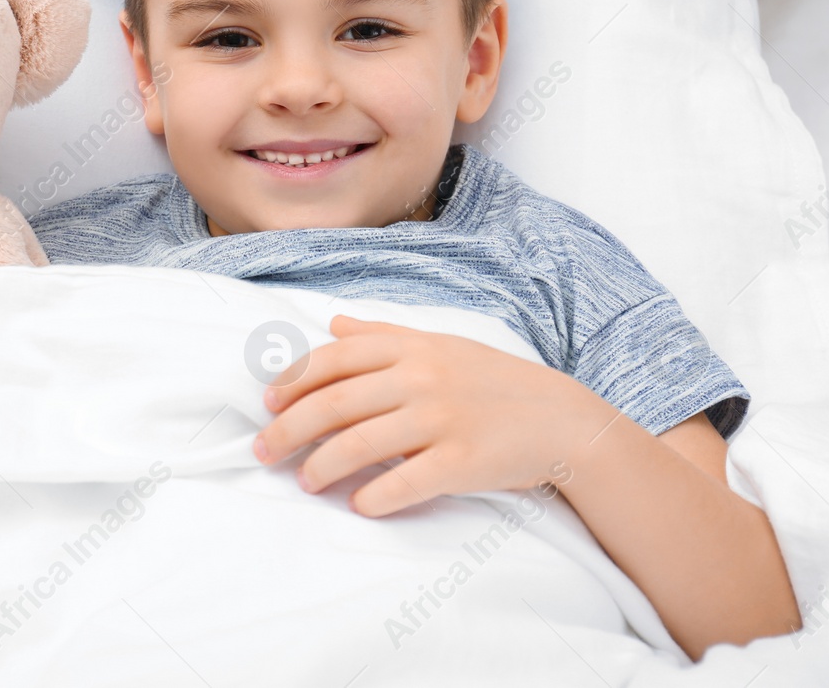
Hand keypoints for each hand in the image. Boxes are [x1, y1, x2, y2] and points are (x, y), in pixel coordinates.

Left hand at [254, 315, 604, 515]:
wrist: (563, 420)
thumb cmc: (493, 382)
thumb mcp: (440, 344)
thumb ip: (384, 334)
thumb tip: (334, 323)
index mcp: (411, 346)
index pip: (334, 359)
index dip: (293, 381)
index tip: (268, 403)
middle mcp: (422, 377)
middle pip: (335, 402)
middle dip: (290, 429)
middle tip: (265, 452)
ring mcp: (442, 418)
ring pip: (360, 443)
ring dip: (322, 466)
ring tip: (305, 481)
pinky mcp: (462, 461)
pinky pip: (405, 481)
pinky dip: (374, 496)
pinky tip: (357, 505)